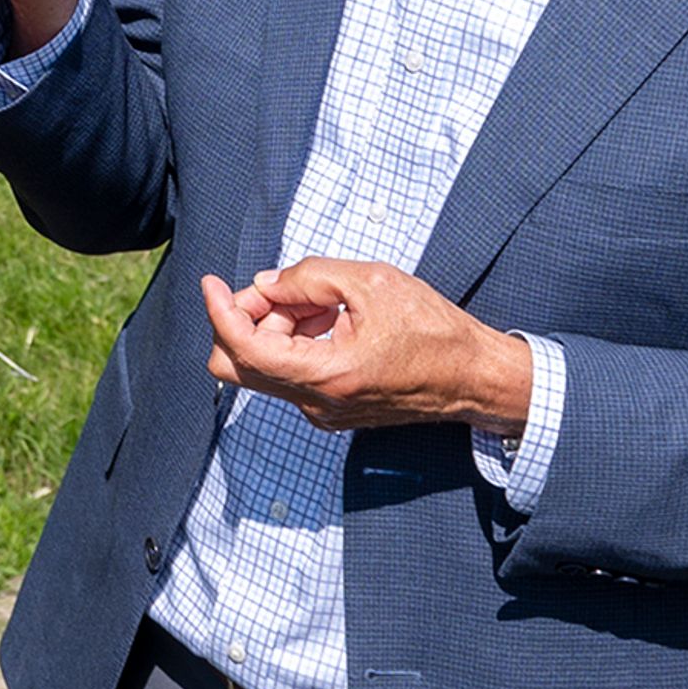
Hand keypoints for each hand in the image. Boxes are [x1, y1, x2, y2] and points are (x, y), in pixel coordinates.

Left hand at [201, 257, 532, 433]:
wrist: (476, 378)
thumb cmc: (436, 331)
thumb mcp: (373, 281)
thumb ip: (309, 276)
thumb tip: (265, 284)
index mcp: (327, 376)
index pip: (244, 349)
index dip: (220, 312)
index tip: (210, 282)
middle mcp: (317, 404)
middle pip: (240, 365)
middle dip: (245, 319)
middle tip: (276, 288)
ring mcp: (323, 412)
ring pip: (266, 365)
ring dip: (274, 325)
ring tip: (319, 297)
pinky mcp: (332, 408)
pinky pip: (290, 373)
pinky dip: (293, 340)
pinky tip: (326, 316)